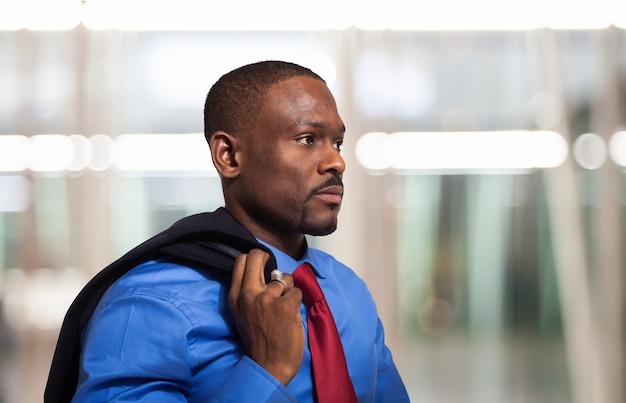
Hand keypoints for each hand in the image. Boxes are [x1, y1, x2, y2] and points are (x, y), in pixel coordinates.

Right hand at [228, 249, 303, 385]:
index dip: (254, 258)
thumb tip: (266, 272)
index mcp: (235, 297)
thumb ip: (249, 292)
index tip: (262, 263)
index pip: (241, 261)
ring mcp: (267, 299)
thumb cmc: (259, 340)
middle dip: (268, 258)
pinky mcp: (285, 306)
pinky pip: (296, 291)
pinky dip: (297, 301)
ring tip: (284, 305)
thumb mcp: (243, 313)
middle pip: (257, 256)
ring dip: (288, 288)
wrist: (269, 366)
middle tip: (274, 272)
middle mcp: (248, 294)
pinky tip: (291, 315)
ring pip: (284, 277)